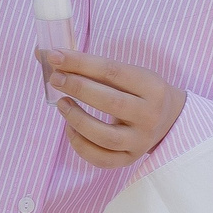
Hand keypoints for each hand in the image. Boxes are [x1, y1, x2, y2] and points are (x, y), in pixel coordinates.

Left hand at [41, 50, 185, 168]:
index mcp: (152, 87)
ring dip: (77, 119)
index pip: (112, 72)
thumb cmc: (138, 91)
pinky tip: (70, 128)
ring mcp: (141, 141)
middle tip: (56, 79)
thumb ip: (90, 65)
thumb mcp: (127, 74)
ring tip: (62, 104)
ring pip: (105, 136)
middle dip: (78, 88)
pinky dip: (80, 145)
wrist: (169, 120)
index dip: (80, 63)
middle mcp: (150, 115)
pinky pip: (101, 159)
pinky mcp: (130, 158)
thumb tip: (43, 53)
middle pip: (110, 103)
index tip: (55, 56)